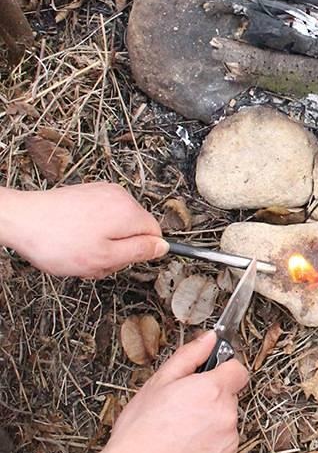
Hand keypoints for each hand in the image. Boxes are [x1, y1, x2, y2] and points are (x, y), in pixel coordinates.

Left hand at [0, 183, 167, 277]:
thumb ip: (139, 252)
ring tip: (79, 251)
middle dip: (118, 249)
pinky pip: (101, 216)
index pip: (155, 234)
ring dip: (103, 242)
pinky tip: (73, 239)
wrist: (20, 220)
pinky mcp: (86, 193)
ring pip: (117, 224)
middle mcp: (119, 197)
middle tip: (94, 260)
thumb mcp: (104, 257)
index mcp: (128, 212)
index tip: (119, 260)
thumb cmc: (57, 241)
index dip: (140, 252)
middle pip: (135, 229)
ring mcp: (101, 192)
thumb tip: (163, 247)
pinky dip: (91, 230)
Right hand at [61, 333, 249, 452]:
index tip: (209, 377)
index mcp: (212, 390)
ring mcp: (229, 441)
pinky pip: (223, 447)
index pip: (238, 369)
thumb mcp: (159, 382)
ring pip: (225, 423)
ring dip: (210, 425)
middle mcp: (227, 414)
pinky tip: (185, 451)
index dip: (222, 371)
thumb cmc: (139, 431)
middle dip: (210, 400)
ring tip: (179, 434)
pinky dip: (209, 448)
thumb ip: (190, 355)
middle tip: (181, 411)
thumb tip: (210, 338)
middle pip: (228, 397)